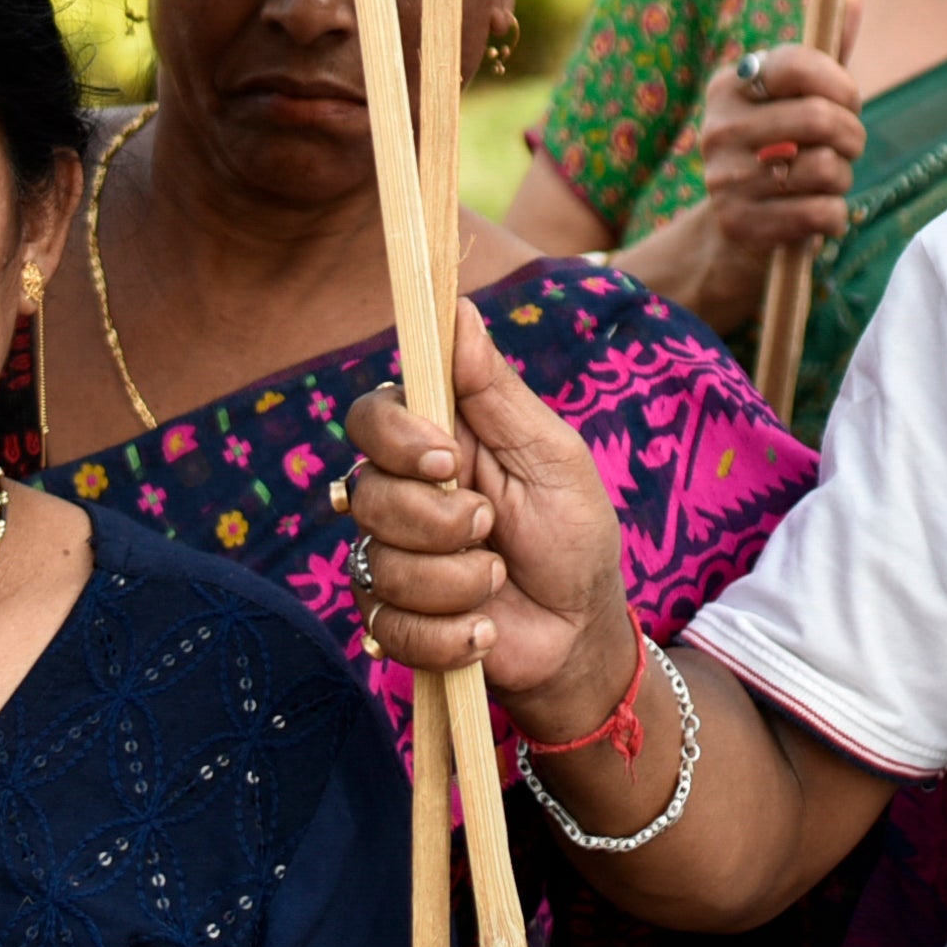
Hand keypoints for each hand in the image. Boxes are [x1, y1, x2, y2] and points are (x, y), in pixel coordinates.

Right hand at [345, 296, 640, 734]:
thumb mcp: (550, 454)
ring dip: (455, 583)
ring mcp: (388, 557)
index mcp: (433, 442)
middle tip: (492, 529)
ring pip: (378, 563)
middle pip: (365, 493)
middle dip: (439, 522)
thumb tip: (460, 310)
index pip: (370, 418)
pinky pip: (387, 627)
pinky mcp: (390, 619)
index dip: (396, 439)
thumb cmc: (572, 531)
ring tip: (497, 582)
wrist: (581, 630)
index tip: (448, 459)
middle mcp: (398, 494)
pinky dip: (447, 635)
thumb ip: (497, 389)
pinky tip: (483, 630)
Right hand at [691, 39, 866, 260]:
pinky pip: (822, 213)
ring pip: (827, 168)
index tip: (847, 101)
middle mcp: (719, 128)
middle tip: (848, 145)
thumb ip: (826, 53)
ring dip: (843, 179)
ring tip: (825, 181)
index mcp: (729, 86)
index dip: (841, 84)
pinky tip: (817, 213)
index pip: (799, 65)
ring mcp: (726, 179)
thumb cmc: (779, 149)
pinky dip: (835, 216)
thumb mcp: (795, 100)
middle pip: (822, 118)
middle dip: (852, 135)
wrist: (734, 229)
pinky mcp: (742, 224)